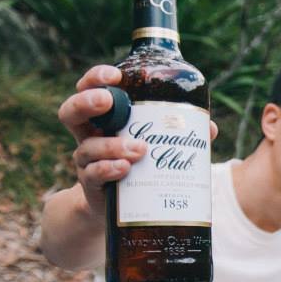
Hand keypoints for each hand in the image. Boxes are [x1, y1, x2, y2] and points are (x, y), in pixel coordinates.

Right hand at [57, 65, 218, 216]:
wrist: (120, 207)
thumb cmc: (140, 164)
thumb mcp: (155, 144)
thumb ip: (180, 133)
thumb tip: (210, 128)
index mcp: (104, 117)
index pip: (90, 88)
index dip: (96, 77)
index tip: (116, 74)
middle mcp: (89, 135)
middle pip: (70, 111)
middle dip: (87, 102)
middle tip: (109, 100)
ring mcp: (87, 160)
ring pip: (86, 147)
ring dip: (112, 145)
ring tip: (139, 149)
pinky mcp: (91, 184)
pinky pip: (92, 174)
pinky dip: (109, 169)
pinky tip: (125, 168)